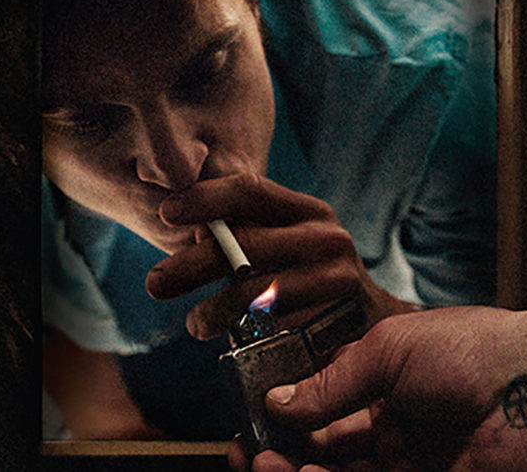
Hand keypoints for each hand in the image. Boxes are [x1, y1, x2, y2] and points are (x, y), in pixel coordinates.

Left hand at [145, 173, 411, 338]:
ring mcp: (335, 277)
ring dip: (212, 309)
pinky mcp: (335, 318)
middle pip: (244, 244)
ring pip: (254, 291)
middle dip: (190, 264)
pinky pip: (275, 327)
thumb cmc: (313, 274)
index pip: (252, 190)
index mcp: (308, 210)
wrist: (371, 318)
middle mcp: (325, 237)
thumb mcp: (290, 241)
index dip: (205, 198)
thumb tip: (192, 232)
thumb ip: (247, 231)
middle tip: (155, 283)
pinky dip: (246, 333)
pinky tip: (234, 336)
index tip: (167, 212)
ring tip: (194, 323)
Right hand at [228, 307, 513, 471]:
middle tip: (250, 450)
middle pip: (322, 447)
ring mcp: (405, 463)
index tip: (253, 416)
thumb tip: (276, 401)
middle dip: (280, 449)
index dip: (285, 412)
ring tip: (263, 461)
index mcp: (386, 384)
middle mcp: (391, 427)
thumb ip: (329, 383)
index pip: (323, 404)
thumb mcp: (387, 351)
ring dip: (293, 470)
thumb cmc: (471, 353)